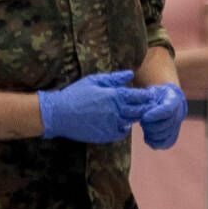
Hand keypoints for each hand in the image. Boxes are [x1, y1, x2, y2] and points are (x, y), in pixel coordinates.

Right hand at [38, 70, 152, 143]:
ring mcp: (112, 124)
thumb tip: (131, 74)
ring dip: (135, 117)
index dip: (147, 95)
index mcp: (114, 95)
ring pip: (132, 121)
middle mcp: (116, 110)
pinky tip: (120, 122)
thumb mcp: (93, 80)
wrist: (58, 114)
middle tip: (148, 105)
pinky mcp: (106, 135)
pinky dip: (124, 128)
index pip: (139, 96)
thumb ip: (114, 78)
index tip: (149, 94)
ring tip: (133, 112)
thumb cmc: (75, 94)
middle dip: (146, 107)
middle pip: (140, 110)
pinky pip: (122, 133)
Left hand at [140, 83, 187, 149]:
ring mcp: (176, 127)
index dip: (155, 115)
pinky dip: (153, 142)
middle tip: (142, 120)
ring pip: (162, 136)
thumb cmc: (157, 95)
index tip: (144, 117)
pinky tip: (147, 135)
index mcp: (174, 101)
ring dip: (150, 133)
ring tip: (144, 126)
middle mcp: (178, 115)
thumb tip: (136, 105)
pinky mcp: (172, 137)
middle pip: (165, 125)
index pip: (167, 110)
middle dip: (149, 125)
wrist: (168, 101)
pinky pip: (163, 144)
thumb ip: (145, 97)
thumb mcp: (152, 91)